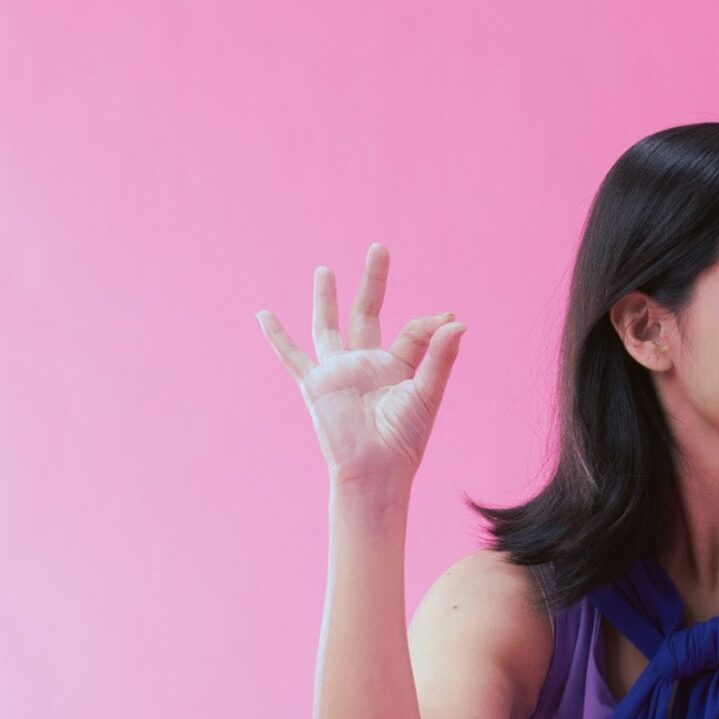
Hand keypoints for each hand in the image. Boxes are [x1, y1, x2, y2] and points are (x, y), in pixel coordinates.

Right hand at [257, 243, 467, 492]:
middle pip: (366, 312)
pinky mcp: (315, 385)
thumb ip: (438, 356)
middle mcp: (366, 364)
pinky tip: (262, 314)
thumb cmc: (403, 440)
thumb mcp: (426, 393)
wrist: (374, 471)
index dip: (428, 322)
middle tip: (379, 247)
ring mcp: (338, 372)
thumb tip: (455, 320)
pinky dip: (276, 336)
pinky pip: (291, 356)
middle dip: (373, 281)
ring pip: (328, 326)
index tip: (446, 317)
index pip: (411, 331)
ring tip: (325, 270)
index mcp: (397, 367)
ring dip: (326, 298)